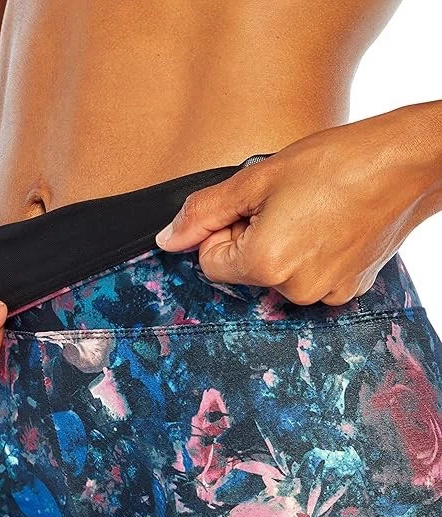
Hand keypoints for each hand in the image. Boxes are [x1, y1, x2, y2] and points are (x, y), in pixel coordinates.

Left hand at [154, 110, 436, 305]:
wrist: (406, 163)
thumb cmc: (337, 163)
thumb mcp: (257, 178)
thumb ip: (204, 212)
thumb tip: (168, 238)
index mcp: (264, 264)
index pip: (210, 263)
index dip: (223, 231)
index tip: (252, 207)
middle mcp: (292, 290)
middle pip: (245, 272)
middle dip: (254, 239)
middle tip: (289, 204)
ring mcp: (323, 295)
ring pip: (278, 276)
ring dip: (285, 247)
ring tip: (315, 213)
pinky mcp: (347, 292)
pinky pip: (310, 278)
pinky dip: (314, 256)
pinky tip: (333, 228)